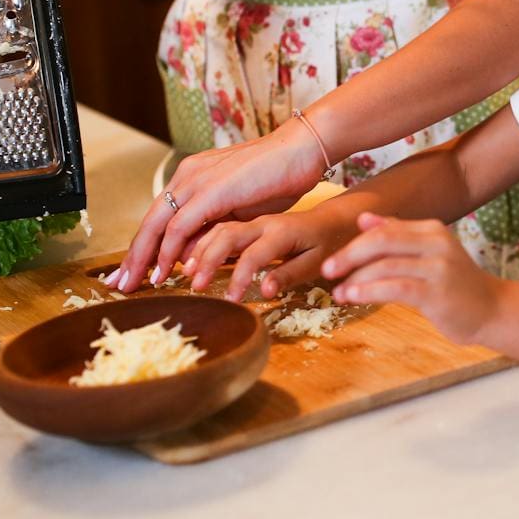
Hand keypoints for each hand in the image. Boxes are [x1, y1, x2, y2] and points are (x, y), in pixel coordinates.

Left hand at [116, 120, 328, 291]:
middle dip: (133, 256)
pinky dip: (168, 251)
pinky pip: (180, 226)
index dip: (145, 245)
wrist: (302, 149)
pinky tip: (165, 270)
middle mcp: (188, 175)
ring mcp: (197, 180)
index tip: (135, 269)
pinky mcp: (210, 191)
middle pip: (150, 222)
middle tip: (121, 282)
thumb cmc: (279, 176)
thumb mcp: (240, 209)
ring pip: (157, 225)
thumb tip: (191, 254)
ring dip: (144, 258)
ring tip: (135, 283)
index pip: (160, 216)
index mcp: (194, 176)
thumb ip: (215, 227)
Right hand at [184, 203, 361, 301]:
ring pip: (219, 229)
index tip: (231, 299)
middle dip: (208, 259)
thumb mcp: (317, 262)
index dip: (240, 277)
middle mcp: (264, 223)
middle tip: (195, 285)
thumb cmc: (328, 243)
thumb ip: (290, 275)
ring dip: (200, 249)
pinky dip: (203, 242)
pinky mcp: (248, 224)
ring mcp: (254, 221)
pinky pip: (220, 228)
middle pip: (227, 236)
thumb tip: (264, 291)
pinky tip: (192, 258)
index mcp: (282, 232)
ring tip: (186, 273)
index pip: (254, 254)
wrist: (332, 219)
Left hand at [324, 213, 500, 343]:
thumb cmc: (457, 285)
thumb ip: (398, 236)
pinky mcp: (438, 292)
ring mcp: (439, 266)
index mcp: (432, 230)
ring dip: (356, 279)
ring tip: (338, 292)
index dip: (354, 243)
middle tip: (327, 270)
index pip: (384, 230)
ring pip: (386, 265)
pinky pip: (397, 287)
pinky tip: (354, 297)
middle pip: (382, 241)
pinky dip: (370, 291)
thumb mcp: (429, 254)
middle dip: (349, 255)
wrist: (493, 309)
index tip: (332, 260)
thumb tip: (364, 219)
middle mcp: (436, 242)